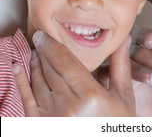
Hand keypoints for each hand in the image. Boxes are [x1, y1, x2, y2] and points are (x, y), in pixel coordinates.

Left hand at [13, 31, 134, 116]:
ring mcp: (53, 119)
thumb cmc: (119, 125)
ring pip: (38, 83)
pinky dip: (22, 82)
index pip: (66, 63)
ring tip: (36, 53)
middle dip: (43, 52)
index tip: (45, 34)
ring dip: (34, 64)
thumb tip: (124, 40)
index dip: (53, 46)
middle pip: (50, 70)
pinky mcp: (43, 126)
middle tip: (40, 38)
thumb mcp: (124, 96)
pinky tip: (19, 68)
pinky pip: (28, 101)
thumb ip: (120, 66)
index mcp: (91, 96)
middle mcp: (69, 107)